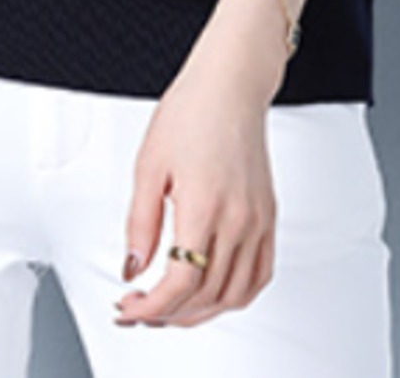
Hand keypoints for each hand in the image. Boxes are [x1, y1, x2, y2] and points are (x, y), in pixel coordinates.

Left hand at [115, 44, 277, 328]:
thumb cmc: (192, 111)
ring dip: (201, 312)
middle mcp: (238, 218)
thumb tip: (133, 267)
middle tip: (140, 310)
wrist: (231, 84)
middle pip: (207, 295)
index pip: (181, 281)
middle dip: (168, 314)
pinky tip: (211, 295)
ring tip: (171, 307)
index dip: (152, 307)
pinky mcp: (269, 217)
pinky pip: (259, 275)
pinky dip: (235, 297)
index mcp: (204, 204)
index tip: (130, 308)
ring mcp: (258, 220)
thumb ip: (140, 222)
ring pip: (235, 294)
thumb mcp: (149, 164)